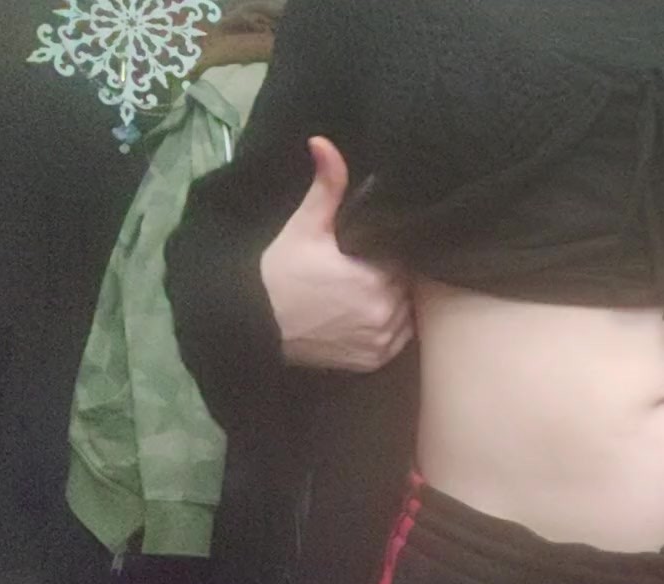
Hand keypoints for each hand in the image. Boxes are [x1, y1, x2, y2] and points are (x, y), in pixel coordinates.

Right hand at [260, 136, 413, 371]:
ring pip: (407, 312)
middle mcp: (385, 313)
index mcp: (375, 279)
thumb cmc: (280, 273)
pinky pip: (399, 340)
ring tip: (370, 289)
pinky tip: (369, 313)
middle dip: (394, 274)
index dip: (392, 249)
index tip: (376, 246)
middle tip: (370, 266)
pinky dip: (391, 327)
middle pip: (408, 285)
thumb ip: (326, 186)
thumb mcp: (305, 226)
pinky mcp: (374, 361)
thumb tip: (324, 142)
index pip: (404, 256)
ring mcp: (381, 341)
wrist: (255, 326)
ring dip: (396, 301)